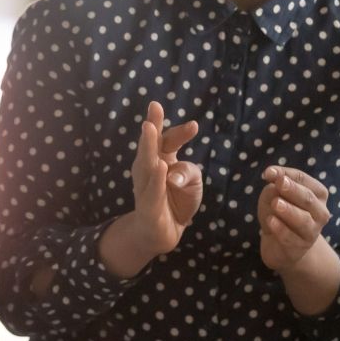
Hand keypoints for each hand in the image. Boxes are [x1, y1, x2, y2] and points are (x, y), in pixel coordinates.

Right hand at [124, 100, 202, 257]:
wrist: (163, 233)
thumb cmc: (178, 201)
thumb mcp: (192, 183)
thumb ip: (188, 173)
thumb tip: (174, 175)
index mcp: (162, 159)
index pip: (169, 141)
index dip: (180, 133)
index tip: (194, 125)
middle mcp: (149, 170)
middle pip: (152, 146)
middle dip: (153, 126)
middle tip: (155, 107)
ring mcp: (145, 188)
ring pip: (146, 165)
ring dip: (148, 147)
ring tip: (150, 128)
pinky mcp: (147, 208)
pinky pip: (152, 192)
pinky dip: (156, 180)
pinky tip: (160, 167)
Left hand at [257, 166, 332, 274]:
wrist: (280, 245)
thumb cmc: (279, 214)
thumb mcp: (273, 196)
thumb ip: (274, 186)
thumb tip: (273, 180)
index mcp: (317, 194)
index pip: (303, 179)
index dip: (286, 174)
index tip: (268, 173)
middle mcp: (320, 212)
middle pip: (308, 199)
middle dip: (293, 190)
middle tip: (280, 183)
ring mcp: (312, 231)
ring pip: (303, 220)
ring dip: (289, 210)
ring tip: (276, 203)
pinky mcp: (300, 247)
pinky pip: (290, 237)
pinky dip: (280, 229)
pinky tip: (270, 221)